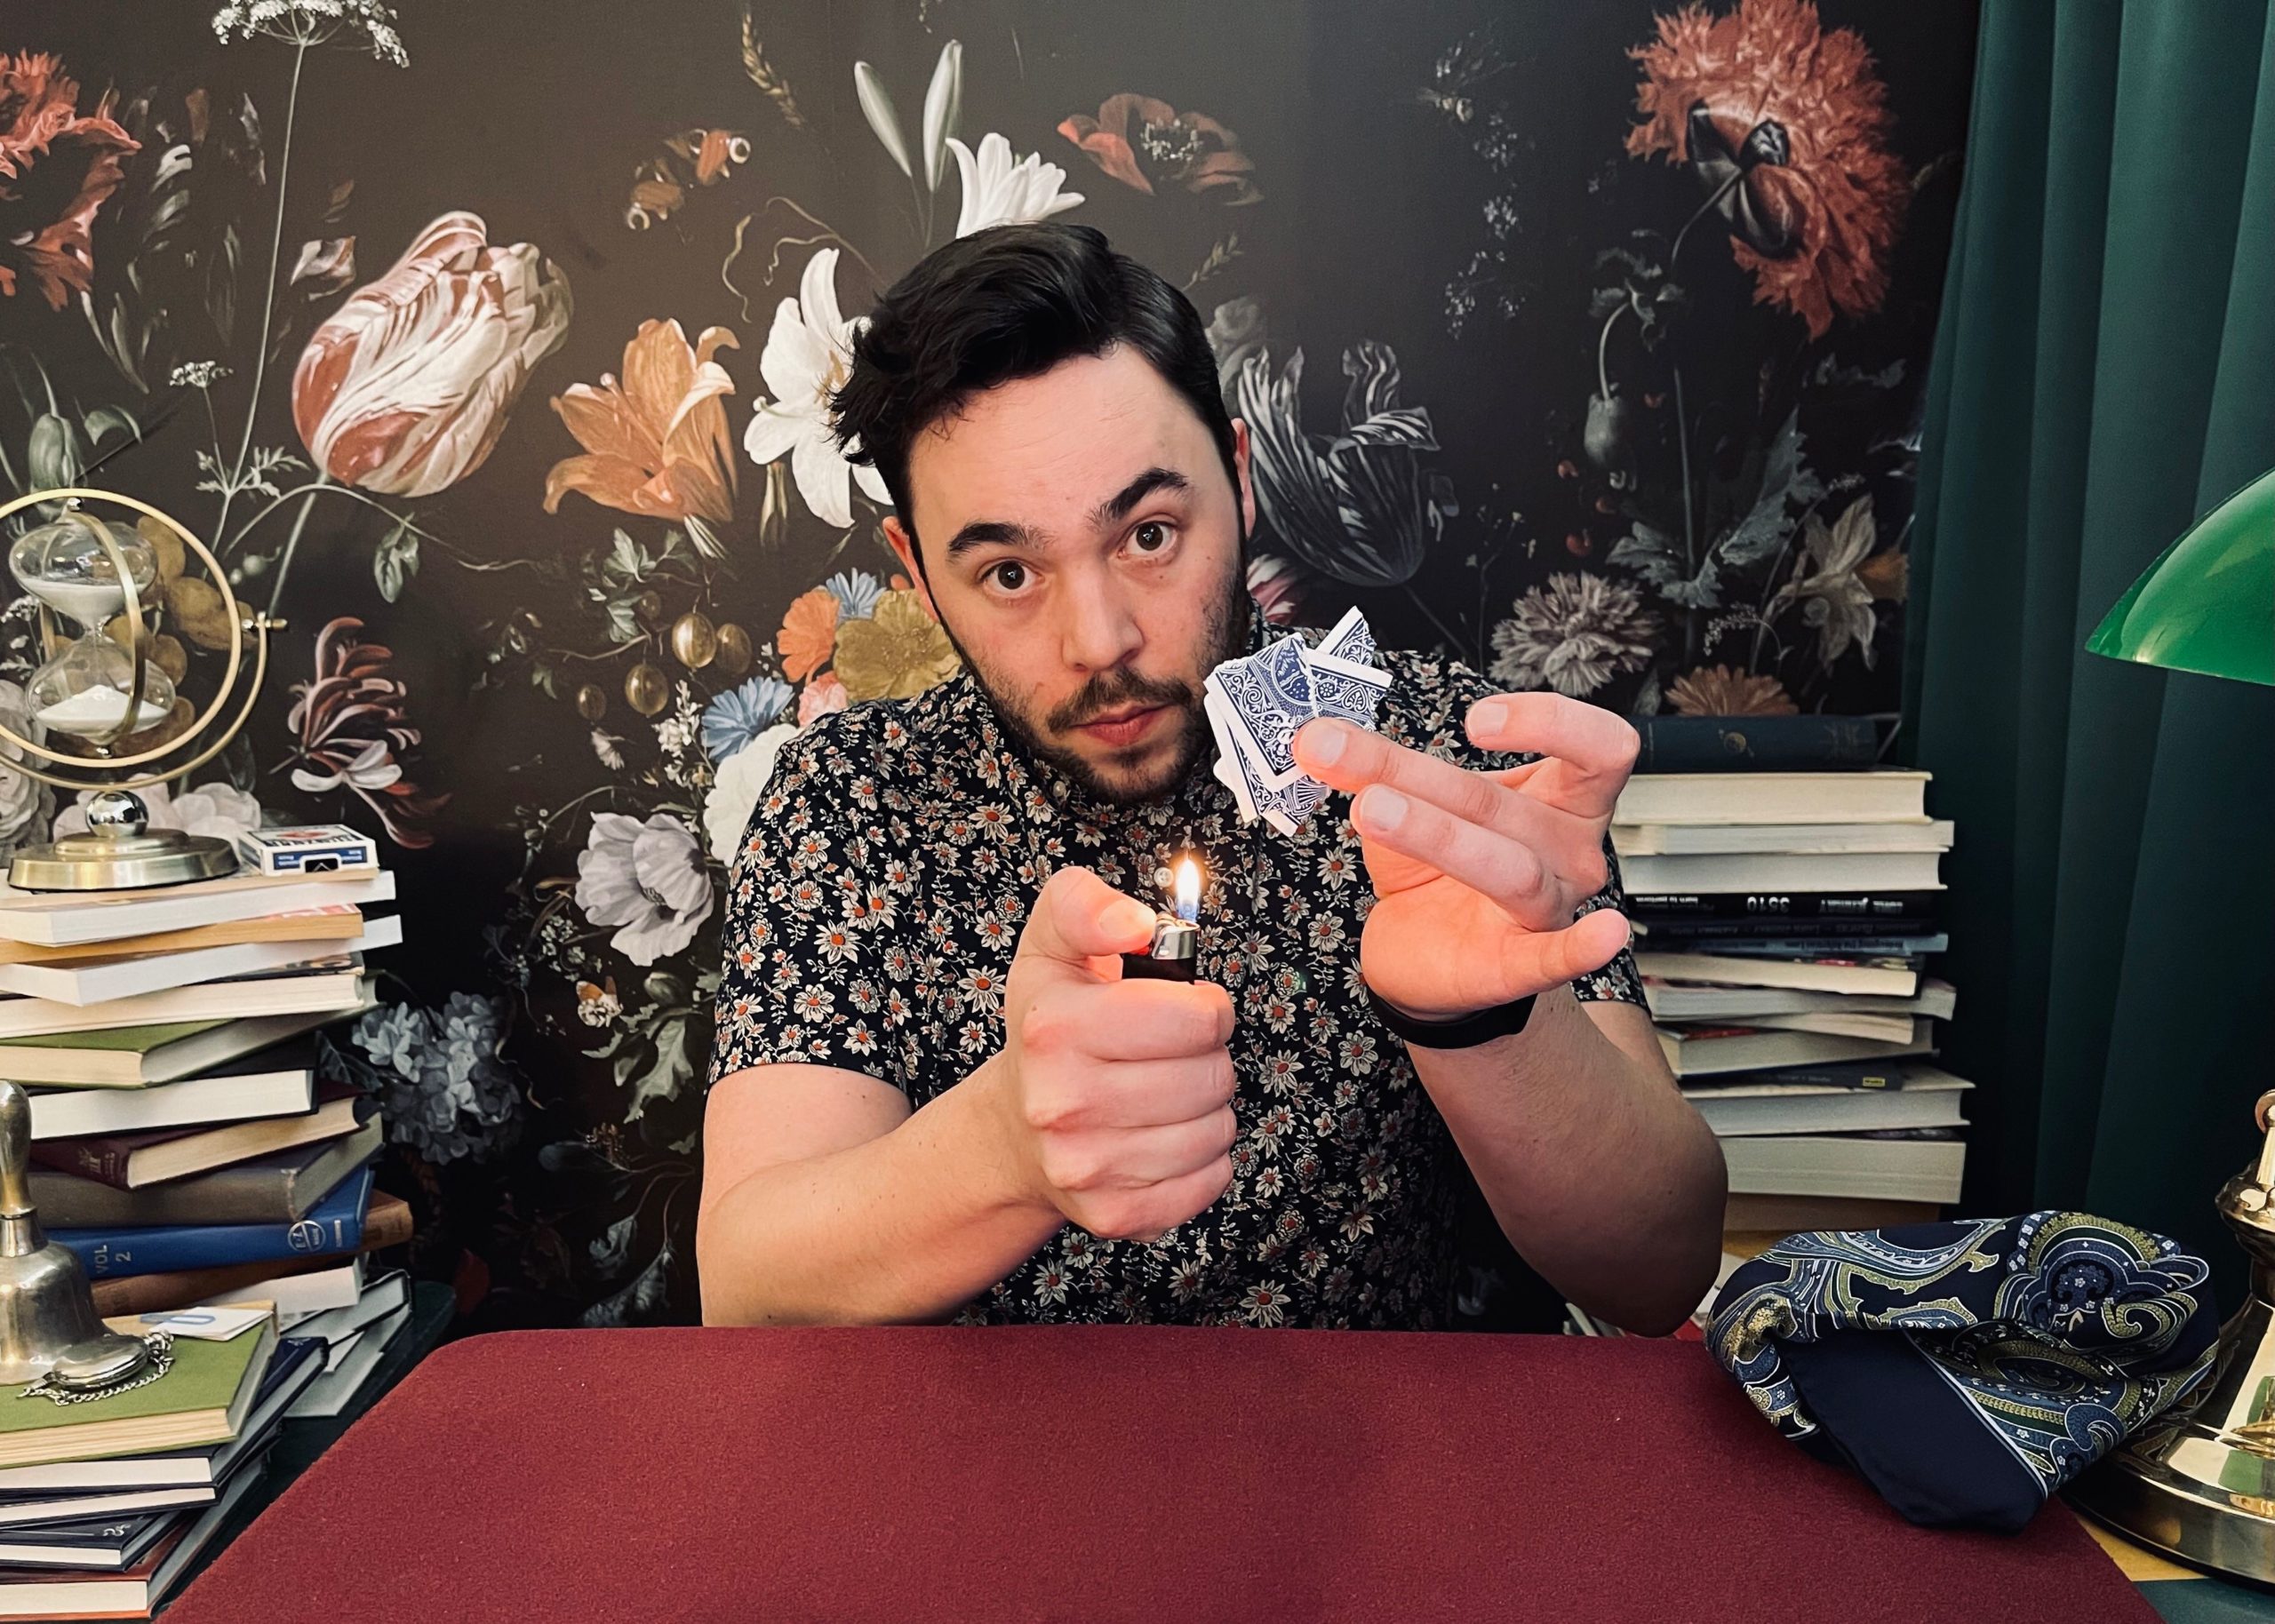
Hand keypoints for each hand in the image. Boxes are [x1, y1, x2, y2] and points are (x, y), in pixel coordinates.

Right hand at [989, 867, 1237, 1242]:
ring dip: (1208, 1107)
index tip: (1185, 1008)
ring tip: (1168, 1093)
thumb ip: (1085, 905)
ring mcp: (1087, 1168)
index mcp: (1053, 1029)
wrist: (1014, 1129)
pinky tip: (1167, 1136)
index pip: (1193, 1017)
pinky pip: (1210, 1180)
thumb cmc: (1049, 1031)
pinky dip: (1205, 1157)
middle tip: (1172, 1053)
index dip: (1205, 1007)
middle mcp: (1062, 1105)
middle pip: (1212, 1076)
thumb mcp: (1053, 946)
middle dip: (1207, 1056)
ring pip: (1217, 1129)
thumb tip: (1135, 924)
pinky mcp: (1114, 1216)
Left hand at [1292, 693, 1638, 1022]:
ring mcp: (1550, 907)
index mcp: (1560, 796)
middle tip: (1334, 752)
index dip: (1549, 721)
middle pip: (1500, 803)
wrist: (1422, 950)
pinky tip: (1603, 935)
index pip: (1599, 746)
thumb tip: (1318, 738)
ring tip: (1371, 808)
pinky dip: (1583, 948)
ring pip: (1508, 866)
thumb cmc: (1436, 865)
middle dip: (1412, 775)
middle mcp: (1568, 849)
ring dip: (1434, 832)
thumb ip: (1379, 768)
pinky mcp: (1522, 964)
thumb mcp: (1411, 801)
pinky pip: (1559, 957)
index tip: (1475, 721)